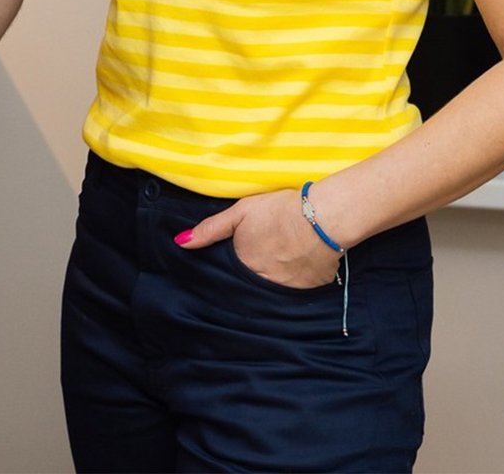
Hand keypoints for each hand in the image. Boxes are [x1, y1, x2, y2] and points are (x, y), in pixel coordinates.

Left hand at [175, 190, 341, 288]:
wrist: (322, 217)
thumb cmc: (279, 211)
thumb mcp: (240, 212)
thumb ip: (210, 229)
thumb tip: (180, 243)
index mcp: (243, 265)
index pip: (228, 277)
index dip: (232, 269)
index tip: (236, 263)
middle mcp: (261, 283)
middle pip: (250, 285)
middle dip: (251, 277)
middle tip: (262, 257)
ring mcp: (286, 291)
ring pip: (272, 290)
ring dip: (272, 280)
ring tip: (280, 260)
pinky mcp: (308, 293)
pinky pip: (296, 292)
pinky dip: (294, 282)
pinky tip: (298, 265)